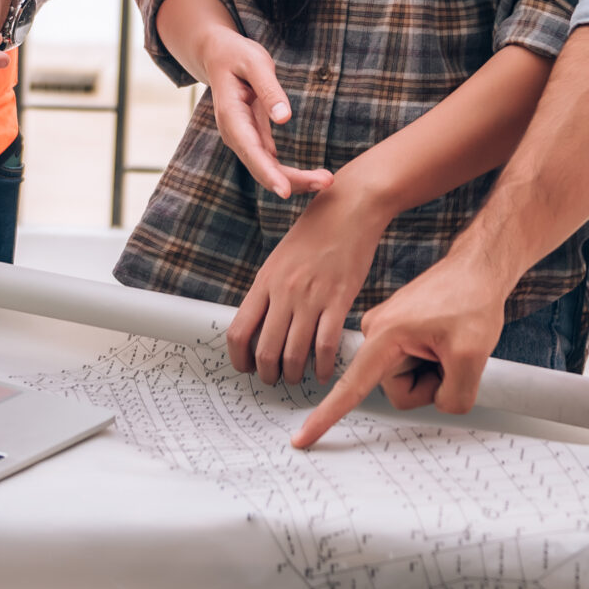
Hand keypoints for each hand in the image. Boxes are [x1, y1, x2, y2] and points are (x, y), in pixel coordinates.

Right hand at [194, 29, 330, 199]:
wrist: (218, 56)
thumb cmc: (237, 56)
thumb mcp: (255, 63)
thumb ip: (270, 90)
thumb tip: (284, 118)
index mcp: (231, 116)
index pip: (250, 151)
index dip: (268, 173)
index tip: (286, 191)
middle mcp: (235, 133)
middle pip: (262, 167)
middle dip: (292, 180)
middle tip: (327, 181)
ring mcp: (243, 138)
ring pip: (267, 169)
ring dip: (295, 179)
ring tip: (326, 180)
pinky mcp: (254, 138)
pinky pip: (270, 162)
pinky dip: (290, 172)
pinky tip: (312, 177)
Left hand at [227, 180, 386, 385]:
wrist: (350, 208)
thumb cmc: (316, 231)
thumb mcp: (281, 258)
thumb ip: (271, 290)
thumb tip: (262, 324)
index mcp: (265, 280)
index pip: (238, 331)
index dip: (239, 358)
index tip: (246, 367)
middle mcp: (284, 291)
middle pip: (265, 350)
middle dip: (267, 374)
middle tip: (274, 379)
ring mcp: (311, 297)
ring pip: (294, 354)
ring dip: (294, 374)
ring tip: (297, 378)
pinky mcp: (339, 299)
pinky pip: (325, 346)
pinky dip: (321, 367)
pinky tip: (322, 372)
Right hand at [290, 250, 508, 449]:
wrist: (477, 268)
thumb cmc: (472, 299)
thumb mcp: (472, 354)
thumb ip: (454, 396)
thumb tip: (442, 404)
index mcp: (384, 335)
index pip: (352, 386)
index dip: (326, 416)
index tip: (300, 439)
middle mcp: (377, 334)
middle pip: (397, 390)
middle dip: (429, 385)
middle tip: (454, 357)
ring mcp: (387, 334)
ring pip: (407, 381)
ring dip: (434, 373)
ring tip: (450, 344)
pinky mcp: (399, 334)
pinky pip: (412, 366)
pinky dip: (434, 364)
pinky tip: (446, 341)